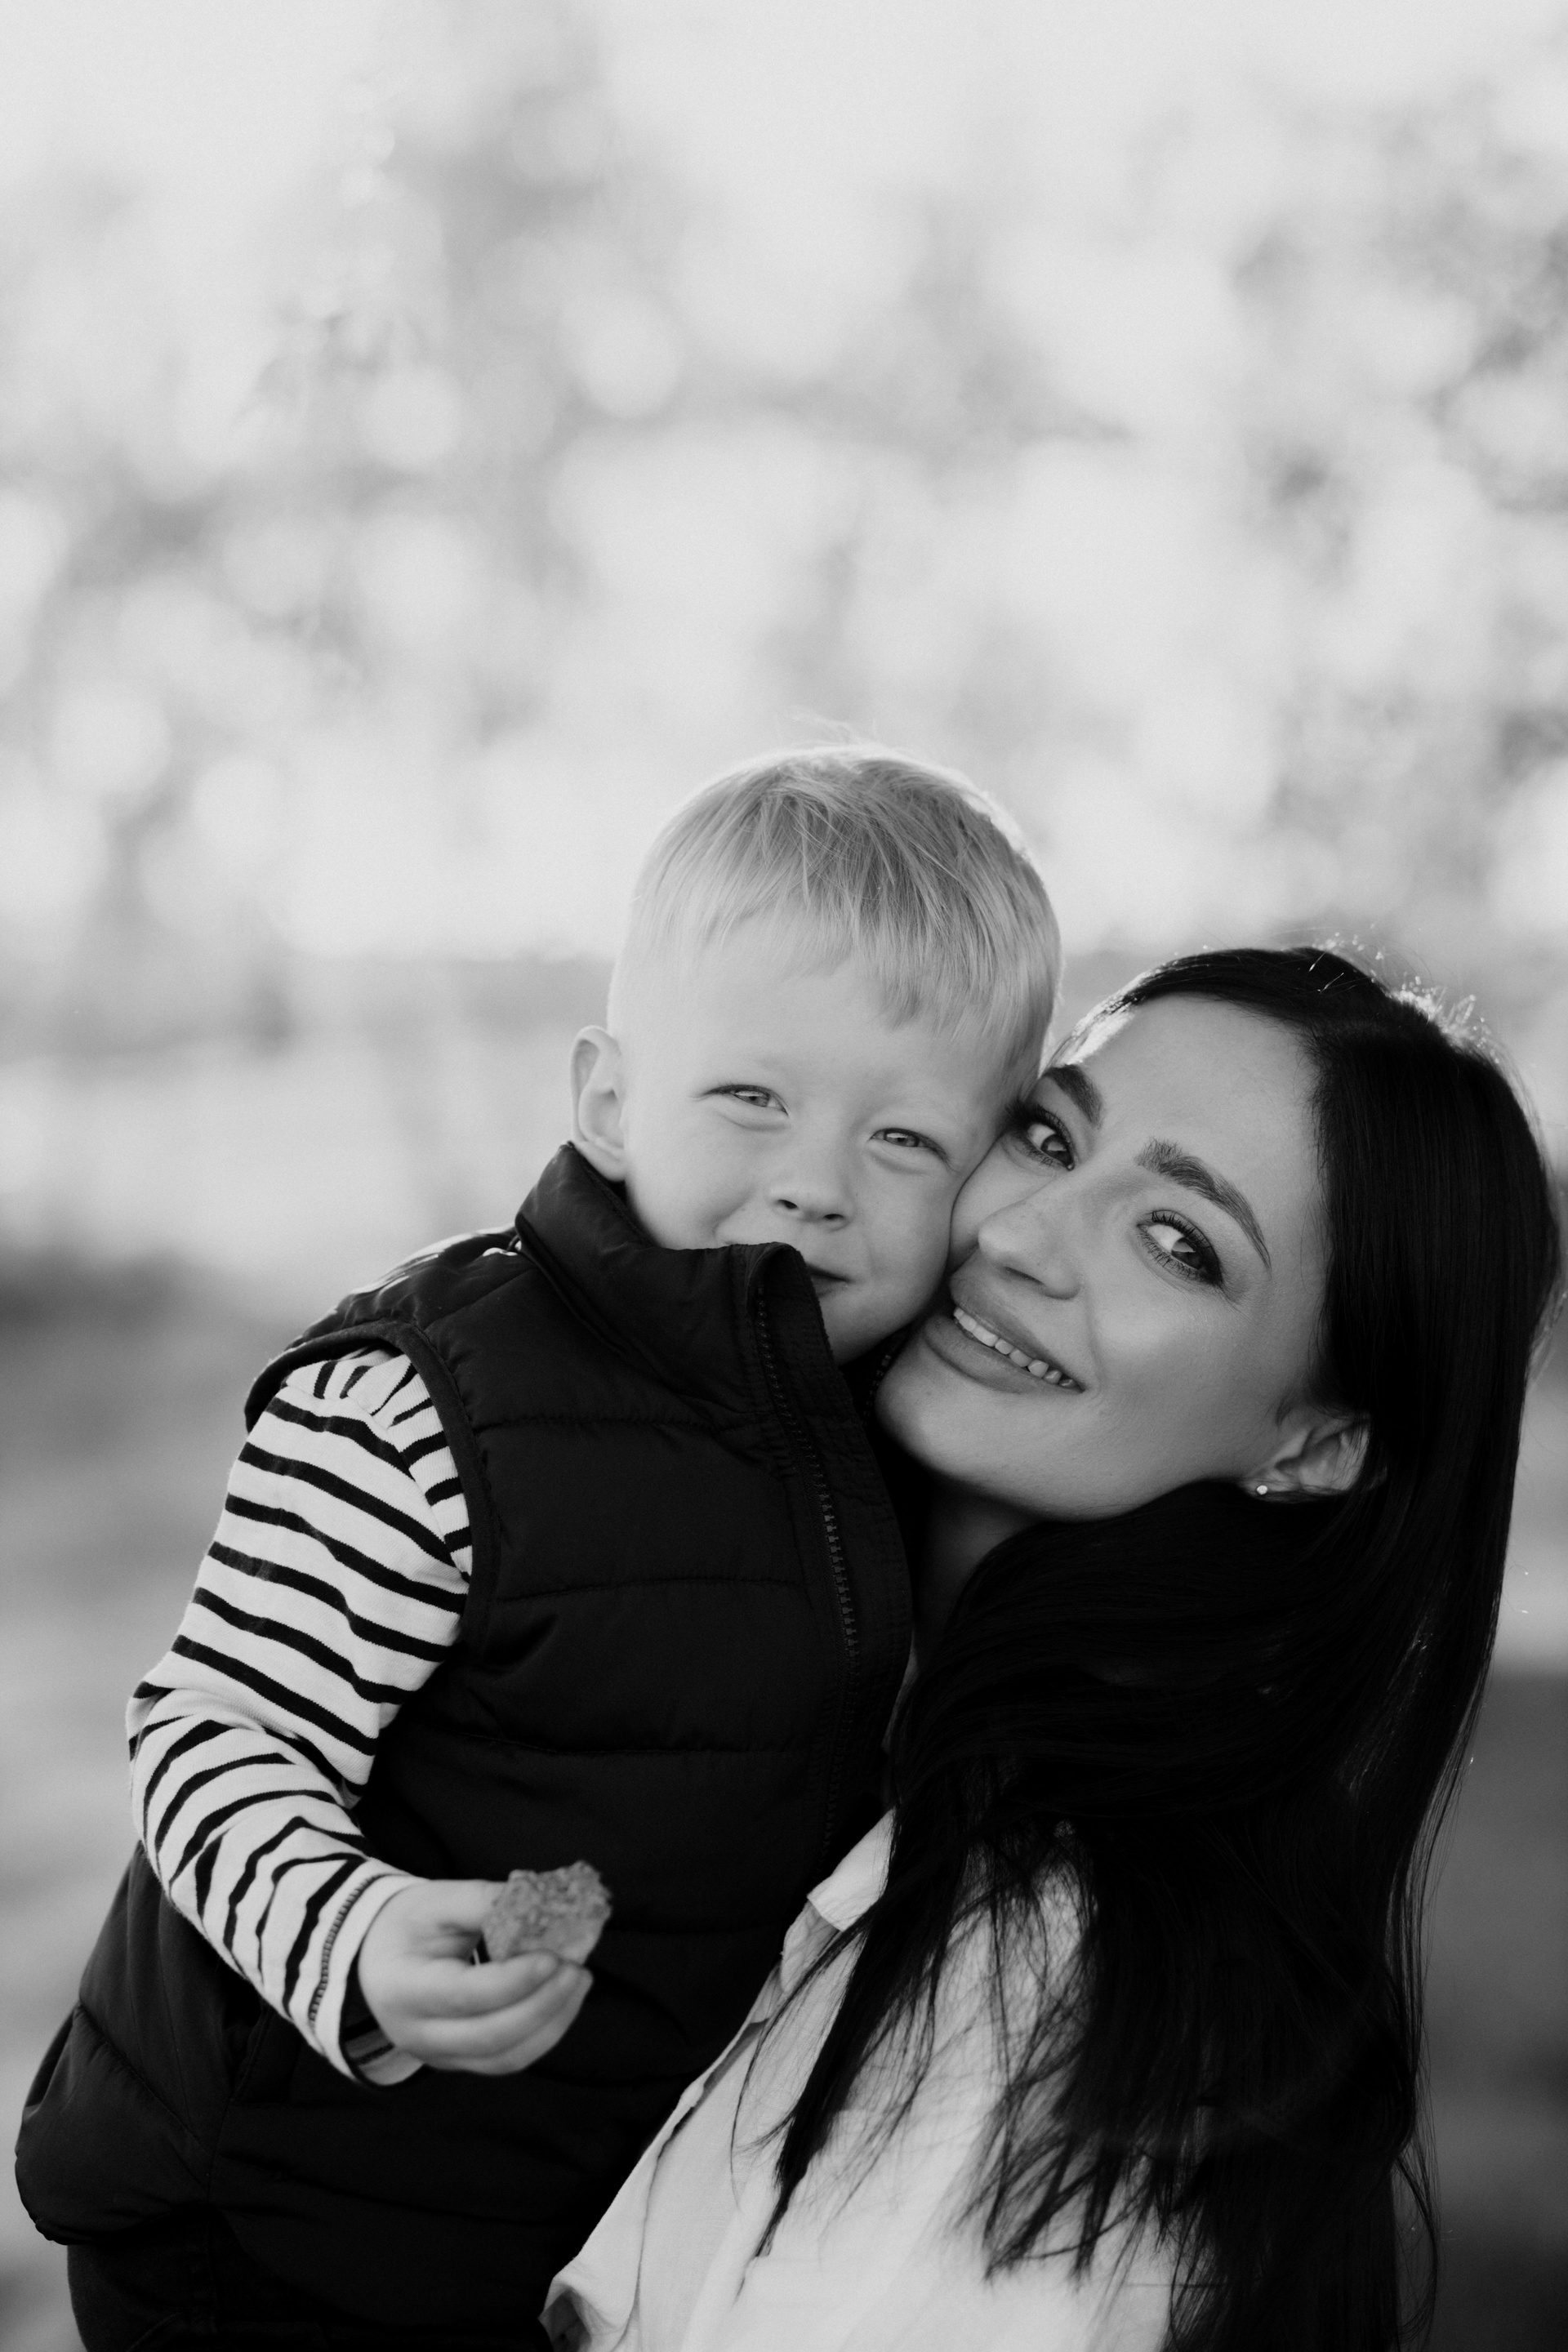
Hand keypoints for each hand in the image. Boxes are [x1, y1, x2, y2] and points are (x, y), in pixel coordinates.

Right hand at [356, 1879, 590, 2074]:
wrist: (378, 1957)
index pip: (464, 1996)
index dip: (514, 1981)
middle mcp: (418, 2035)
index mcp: (403, 1989)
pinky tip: (563, 1999)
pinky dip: (544, 2033)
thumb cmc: (409, 1924)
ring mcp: (439, 2057)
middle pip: (490, 2036)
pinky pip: (509, 2060)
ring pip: (506, 2058)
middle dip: (543, 2004)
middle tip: (576, 1967)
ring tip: (579, 1979)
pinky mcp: (461, 2062)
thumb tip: (541, 1901)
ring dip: (552, 2022)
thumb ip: (483, 1901)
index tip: (554, 1956)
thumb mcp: (437, 1900)